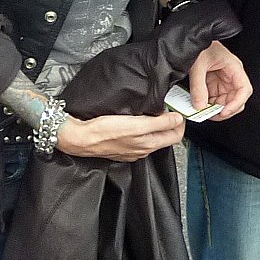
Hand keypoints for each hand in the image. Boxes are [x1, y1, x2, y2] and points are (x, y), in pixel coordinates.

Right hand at [56, 109, 185, 161]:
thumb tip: (178, 119)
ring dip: (157, 125)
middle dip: (171, 123)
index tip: (179, 109)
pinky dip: (143, 129)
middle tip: (169, 108)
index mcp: (148, 145)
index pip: (176, 135)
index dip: (180, 122)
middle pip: (165, 137)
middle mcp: (142, 150)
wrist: (78, 138)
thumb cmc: (103, 131)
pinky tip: (137, 121)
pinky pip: (138, 138)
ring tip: (155, 112)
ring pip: (152, 137)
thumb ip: (160, 123)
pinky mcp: (120, 147)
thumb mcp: (136, 125)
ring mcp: (131, 150)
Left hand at [186, 40, 252, 120]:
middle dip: (225, 109)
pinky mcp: (213, 82)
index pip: (244, 89)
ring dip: (215, 108)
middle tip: (210, 115)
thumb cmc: (199, 44)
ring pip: (225, 101)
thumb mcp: (197, 65)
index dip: (236, 103)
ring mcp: (222, 80)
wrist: (190, 38)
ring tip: (202, 111)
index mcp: (234, 68)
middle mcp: (231, 75)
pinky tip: (199, 105)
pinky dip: (208, 104)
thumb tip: (200, 105)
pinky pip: (214, 98)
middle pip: (236, 99)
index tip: (224, 112)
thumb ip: (198, 86)